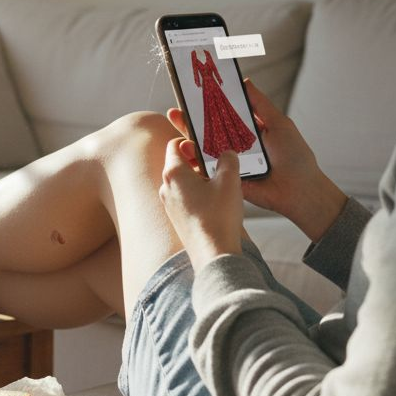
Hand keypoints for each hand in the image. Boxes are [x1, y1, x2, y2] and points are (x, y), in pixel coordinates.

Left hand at [159, 138, 243, 267]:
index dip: (192, 142)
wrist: (213, 254)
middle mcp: (165, 187)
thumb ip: (228, 160)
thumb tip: (226, 154)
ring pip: (183, 182)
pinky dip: (198, 194)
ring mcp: (168, 204)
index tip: (208, 148)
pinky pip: (185, 198)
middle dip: (199, 161)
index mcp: (173, 173)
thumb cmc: (218, 216)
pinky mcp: (176, 218)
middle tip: (219, 165)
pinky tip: (216, 203)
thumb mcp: (230, 181)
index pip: (175, 145)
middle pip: (179, 163)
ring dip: (200, 179)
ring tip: (221, 185)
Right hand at [167, 78, 346, 239]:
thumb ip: (260, 104)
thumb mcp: (279, 124)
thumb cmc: (294, 157)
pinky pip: (206, 170)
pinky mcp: (224, 179)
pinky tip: (183, 150)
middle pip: (208, 131)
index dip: (209, 106)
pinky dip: (193, 161)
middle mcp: (235, 146)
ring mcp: (228, 163)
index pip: (223, 116)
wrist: (298, 190)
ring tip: (177, 125)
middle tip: (176, 110)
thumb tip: (244, 82)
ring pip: (203, 149)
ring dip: (188, 138)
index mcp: (247, 131)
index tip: (194, 95)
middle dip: (190, 120)